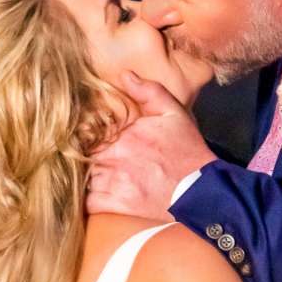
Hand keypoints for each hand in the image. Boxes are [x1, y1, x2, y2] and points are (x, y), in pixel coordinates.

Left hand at [87, 72, 215, 218]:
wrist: (201, 191)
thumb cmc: (187, 152)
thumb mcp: (174, 114)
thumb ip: (148, 92)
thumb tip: (125, 75)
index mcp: (124, 134)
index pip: (86, 130)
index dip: (82, 134)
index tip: (84, 136)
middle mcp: (114, 157)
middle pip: (80, 154)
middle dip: (82, 155)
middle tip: (85, 157)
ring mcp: (113, 183)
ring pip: (82, 177)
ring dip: (86, 176)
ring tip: (92, 175)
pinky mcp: (115, 205)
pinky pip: (87, 202)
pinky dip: (88, 200)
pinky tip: (97, 195)